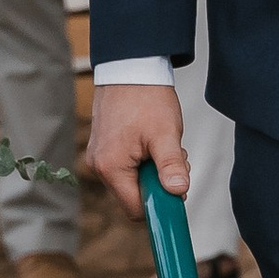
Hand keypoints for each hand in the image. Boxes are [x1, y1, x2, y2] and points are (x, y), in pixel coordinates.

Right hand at [88, 82, 188, 221]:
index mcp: (111, 167)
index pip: (136, 209)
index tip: (178, 189)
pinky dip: (143, 161)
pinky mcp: (103, 148)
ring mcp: (99, 157)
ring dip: (153, 170)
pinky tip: (151, 141)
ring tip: (162, 144)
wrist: (130, 68)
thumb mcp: (165, 134)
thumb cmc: (146, 97)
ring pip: (132, 181)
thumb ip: (171, 166)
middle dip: (158, 183)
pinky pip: (126, 167)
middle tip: (173, 157)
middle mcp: (99, 166)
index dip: (160, 203)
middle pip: (134, 196)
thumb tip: (178, 192)